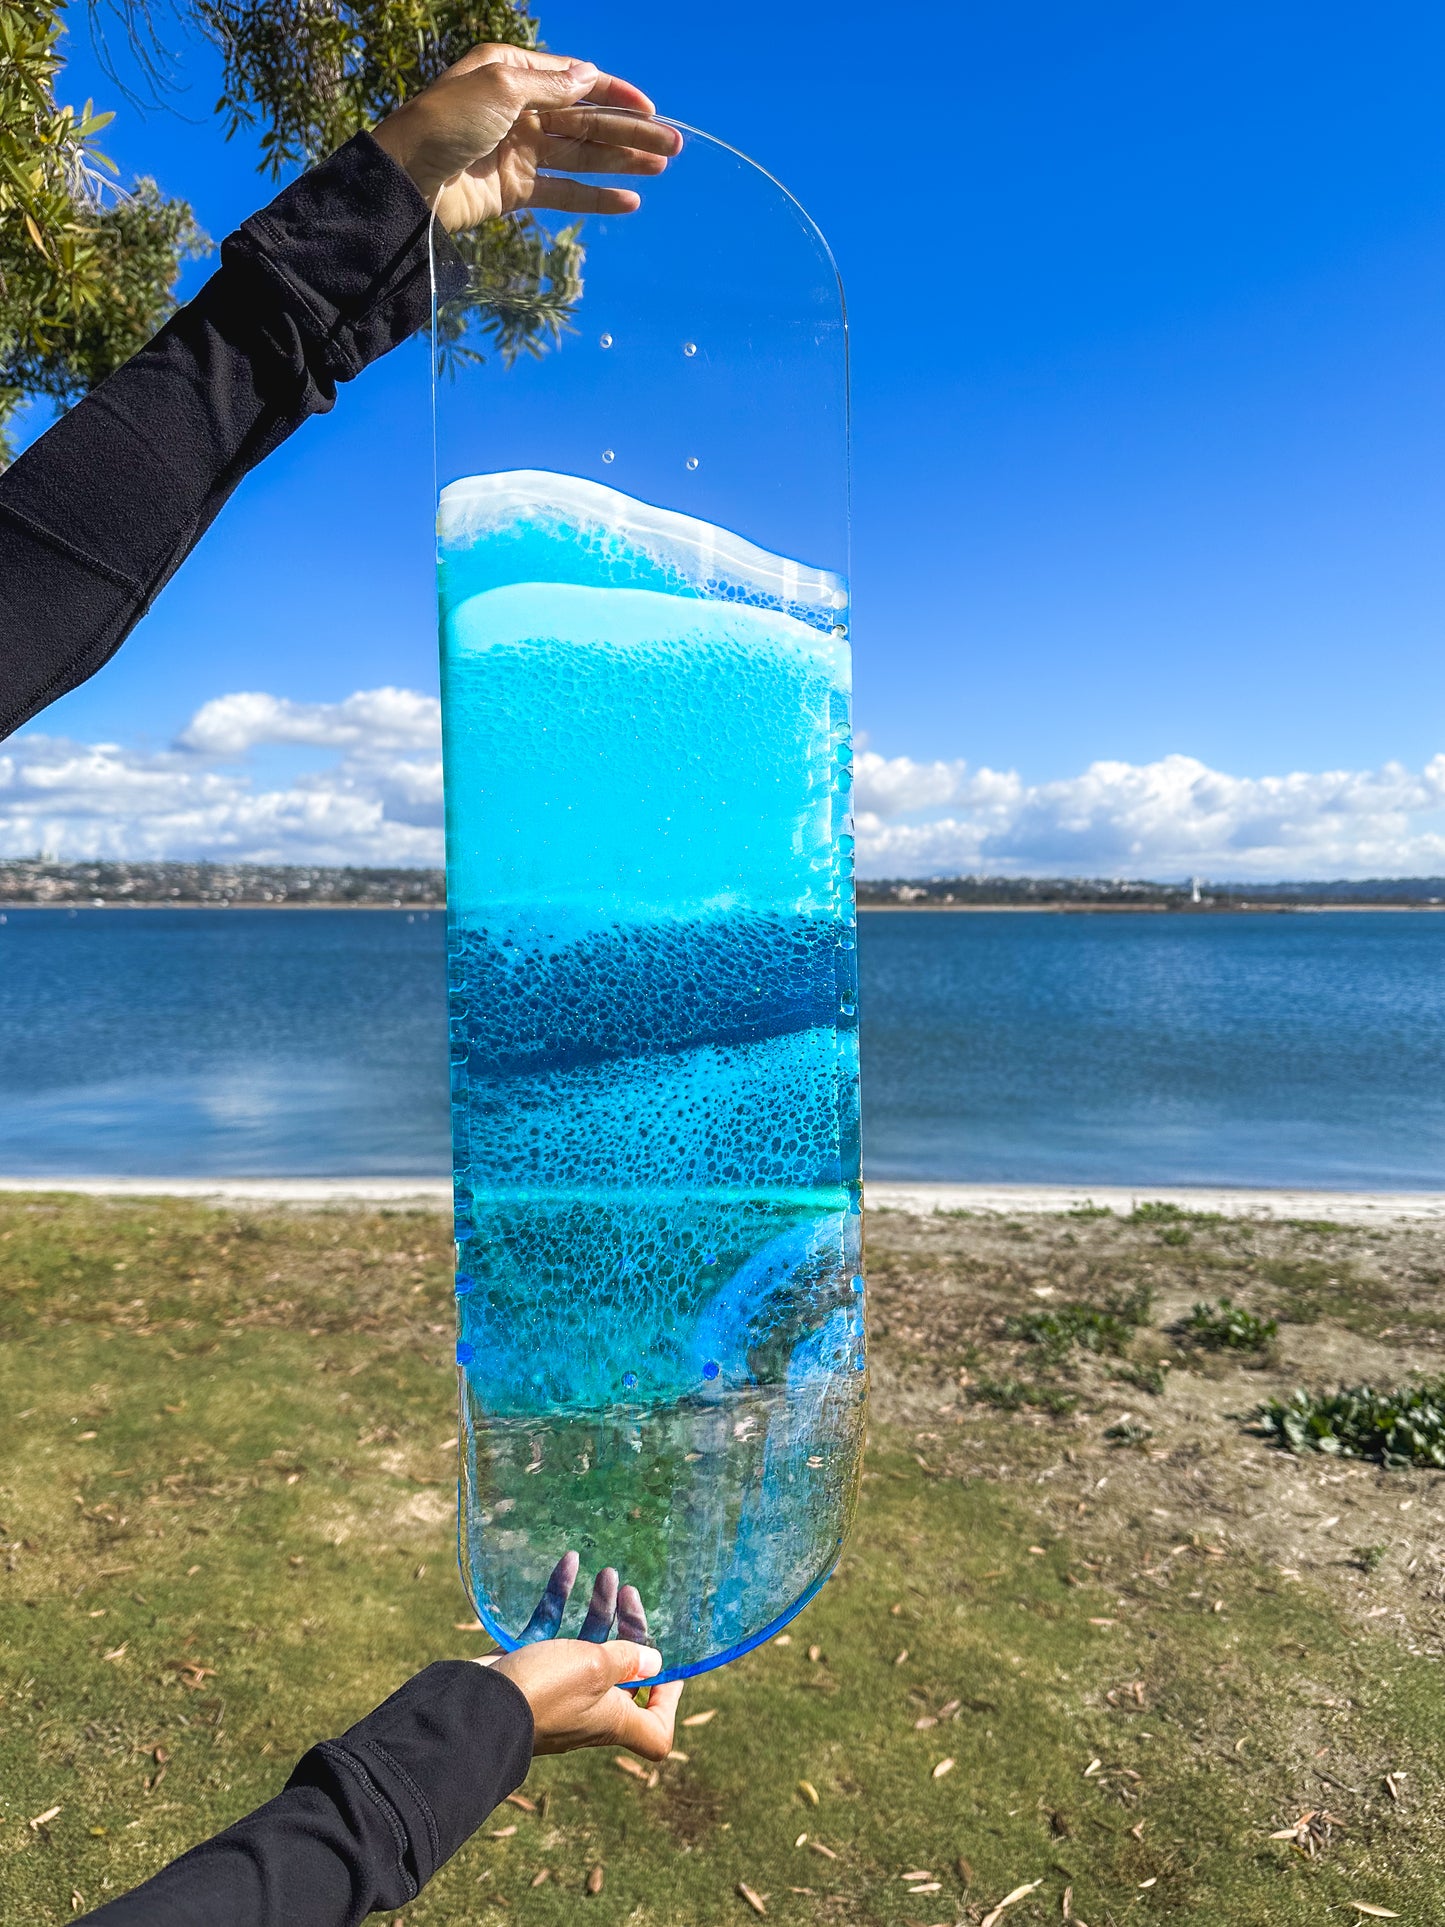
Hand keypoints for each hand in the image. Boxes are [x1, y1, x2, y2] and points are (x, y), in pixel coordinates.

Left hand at [372, 43, 680, 231]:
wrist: (407, 181)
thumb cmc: (444, 122)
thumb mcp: (501, 88)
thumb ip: (551, 86)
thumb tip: (590, 77)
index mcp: (512, 73)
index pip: (575, 80)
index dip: (614, 93)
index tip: (650, 108)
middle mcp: (519, 109)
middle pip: (585, 120)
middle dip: (629, 131)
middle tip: (673, 144)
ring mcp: (518, 152)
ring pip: (582, 155)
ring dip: (622, 161)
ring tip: (660, 166)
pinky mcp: (515, 191)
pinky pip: (564, 192)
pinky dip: (596, 197)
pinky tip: (629, 200)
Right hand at [476, 1553, 683, 1758]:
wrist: (476, 1706)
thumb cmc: (545, 1691)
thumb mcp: (596, 1668)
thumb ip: (626, 1660)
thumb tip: (655, 1663)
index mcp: (613, 1718)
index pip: (655, 1731)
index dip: (667, 1701)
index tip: (667, 1665)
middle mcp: (589, 1706)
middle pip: (622, 1670)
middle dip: (629, 1628)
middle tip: (628, 1592)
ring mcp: (556, 1688)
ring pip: (586, 1644)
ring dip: (597, 1608)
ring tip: (605, 1573)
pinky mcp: (527, 1668)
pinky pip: (550, 1630)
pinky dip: (559, 1600)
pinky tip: (567, 1563)